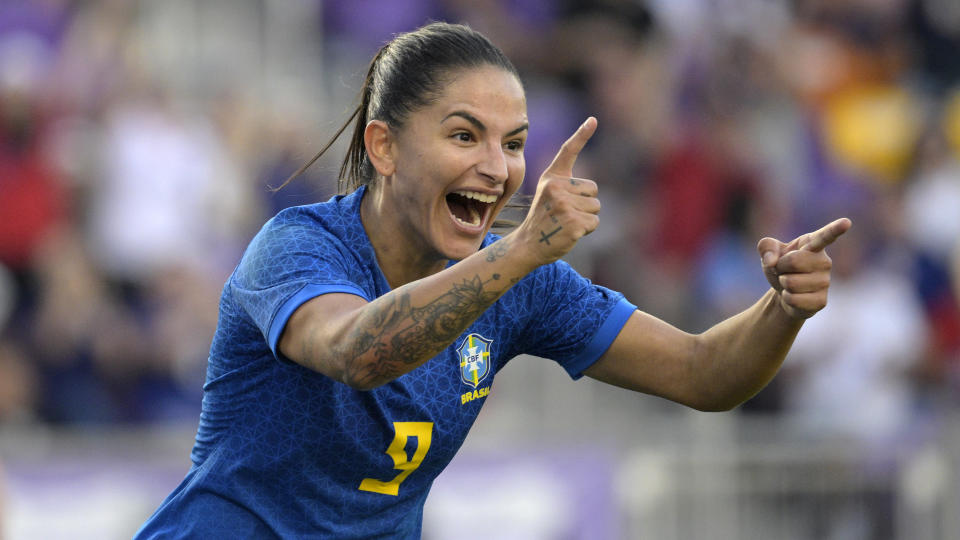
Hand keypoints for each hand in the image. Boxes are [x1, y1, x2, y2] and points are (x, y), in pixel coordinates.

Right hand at [515, 117, 599, 265]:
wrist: (528, 244)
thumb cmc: (544, 218)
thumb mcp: (549, 194)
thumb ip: (566, 186)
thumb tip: (591, 189)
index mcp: (551, 177)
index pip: (568, 151)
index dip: (582, 134)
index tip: (593, 119)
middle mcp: (556, 187)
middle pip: (593, 189)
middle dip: (586, 203)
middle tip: (565, 214)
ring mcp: (563, 205)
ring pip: (595, 206)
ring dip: (586, 217)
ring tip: (566, 222)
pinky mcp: (572, 222)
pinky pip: (594, 222)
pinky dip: (587, 230)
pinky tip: (570, 232)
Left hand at [757, 218, 852, 318]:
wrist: (784, 293)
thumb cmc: (780, 266)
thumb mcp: (769, 252)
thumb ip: (766, 247)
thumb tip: (771, 261)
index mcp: (813, 244)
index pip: (825, 236)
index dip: (835, 229)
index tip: (846, 222)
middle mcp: (824, 261)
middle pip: (794, 261)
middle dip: (780, 266)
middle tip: (783, 270)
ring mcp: (825, 282)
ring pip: (791, 282)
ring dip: (782, 283)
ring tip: (789, 282)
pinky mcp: (821, 300)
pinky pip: (793, 299)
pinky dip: (786, 298)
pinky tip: (793, 296)